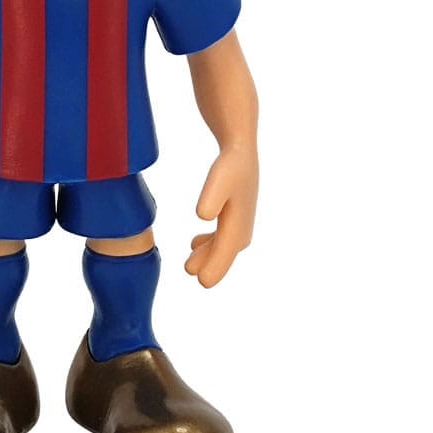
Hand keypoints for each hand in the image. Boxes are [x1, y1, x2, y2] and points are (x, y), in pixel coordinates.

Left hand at [185, 144, 258, 287]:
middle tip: (190, 271)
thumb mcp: (219, 180)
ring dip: (210, 255)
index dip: (214, 267)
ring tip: (190, 263)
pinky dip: (211, 243)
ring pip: (223, 245)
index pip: (225, 252)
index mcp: (238, 224)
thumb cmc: (230, 166)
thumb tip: (203, 217)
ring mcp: (240, 221)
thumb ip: (212, 198)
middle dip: (210, 264)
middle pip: (224, 251)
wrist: (240, 151)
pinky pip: (223, 235)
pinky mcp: (234, 214)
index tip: (202, 281)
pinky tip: (197, 242)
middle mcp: (242, 227)